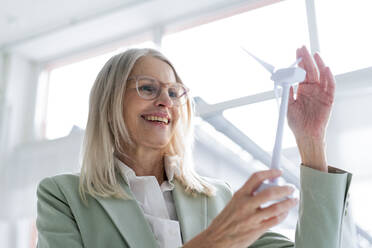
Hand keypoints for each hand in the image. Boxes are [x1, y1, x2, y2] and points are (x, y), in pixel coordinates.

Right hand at [183, 170, 297, 247]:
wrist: (217, 239)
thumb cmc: (226, 221)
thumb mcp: (234, 203)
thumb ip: (248, 195)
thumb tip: (267, 187)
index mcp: (239, 195)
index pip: (256, 178)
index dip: (270, 172)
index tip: (278, 172)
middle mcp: (246, 205)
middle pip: (270, 192)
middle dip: (284, 189)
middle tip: (291, 188)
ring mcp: (252, 218)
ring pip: (276, 207)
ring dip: (288, 202)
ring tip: (294, 199)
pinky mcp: (257, 230)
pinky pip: (275, 220)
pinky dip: (283, 215)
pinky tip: (286, 212)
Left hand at [287, 46, 334, 170]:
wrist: (305, 135)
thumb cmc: (296, 122)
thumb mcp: (287, 105)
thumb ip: (286, 92)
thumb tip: (283, 79)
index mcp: (302, 90)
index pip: (301, 72)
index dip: (299, 62)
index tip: (295, 53)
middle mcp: (312, 89)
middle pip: (310, 70)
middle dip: (306, 58)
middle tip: (302, 47)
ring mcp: (320, 93)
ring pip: (320, 75)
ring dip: (318, 64)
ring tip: (314, 54)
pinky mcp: (328, 99)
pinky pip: (330, 86)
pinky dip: (329, 77)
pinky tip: (326, 68)